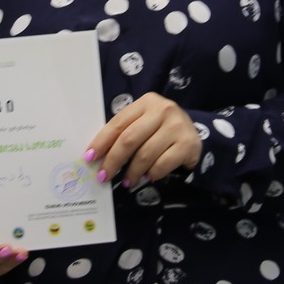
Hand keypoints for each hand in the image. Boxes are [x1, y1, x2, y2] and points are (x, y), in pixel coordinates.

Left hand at [84, 92, 201, 187]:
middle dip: (113, 161)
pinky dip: (151, 174)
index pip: (118, 123)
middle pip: (129, 139)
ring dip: (132, 172)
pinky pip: (162, 164)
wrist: (193, 133)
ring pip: (145, 154)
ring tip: (127, 181)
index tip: (90, 158)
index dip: (101, 142)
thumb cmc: (160, 129)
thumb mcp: (143, 123)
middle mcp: (163, 110)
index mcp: (147, 102)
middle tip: (104, 176)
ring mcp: (177, 126)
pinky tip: (147, 177)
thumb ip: (124, 132)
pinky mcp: (188, 144)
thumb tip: (98, 156)